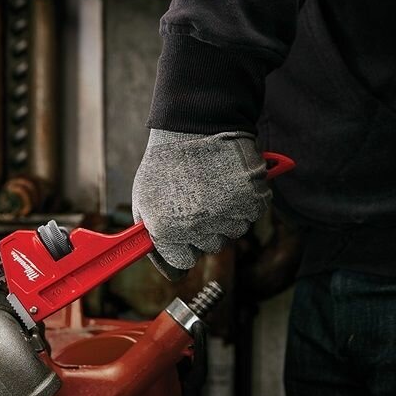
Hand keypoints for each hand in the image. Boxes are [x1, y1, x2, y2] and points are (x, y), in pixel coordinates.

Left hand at [132, 129, 269, 279]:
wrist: (194, 124)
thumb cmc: (165, 164)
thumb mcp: (144, 202)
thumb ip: (152, 239)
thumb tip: (171, 272)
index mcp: (166, 231)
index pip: (182, 263)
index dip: (180, 245)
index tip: (180, 228)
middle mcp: (196, 228)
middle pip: (209, 247)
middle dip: (202, 228)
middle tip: (195, 197)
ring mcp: (226, 215)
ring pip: (232, 232)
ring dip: (224, 214)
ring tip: (210, 185)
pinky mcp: (252, 200)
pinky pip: (250, 214)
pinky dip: (243, 200)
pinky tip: (227, 181)